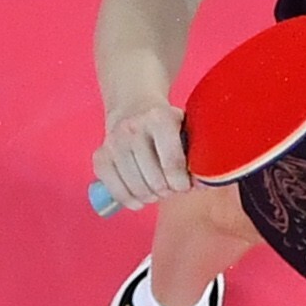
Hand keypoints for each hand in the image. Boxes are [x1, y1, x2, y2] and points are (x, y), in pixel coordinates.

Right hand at [93, 96, 188, 210]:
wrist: (133, 105)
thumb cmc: (166, 123)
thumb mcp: (184, 126)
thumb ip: (196, 152)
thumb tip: (205, 183)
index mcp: (160, 118)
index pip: (172, 163)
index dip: (181, 183)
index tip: (185, 186)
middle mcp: (133, 128)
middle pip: (154, 180)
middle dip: (167, 191)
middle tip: (171, 189)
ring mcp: (114, 142)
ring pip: (136, 188)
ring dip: (150, 197)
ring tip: (157, 192)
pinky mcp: (100, 156)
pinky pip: (115, 190)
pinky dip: (129, 200)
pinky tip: (140, 200)